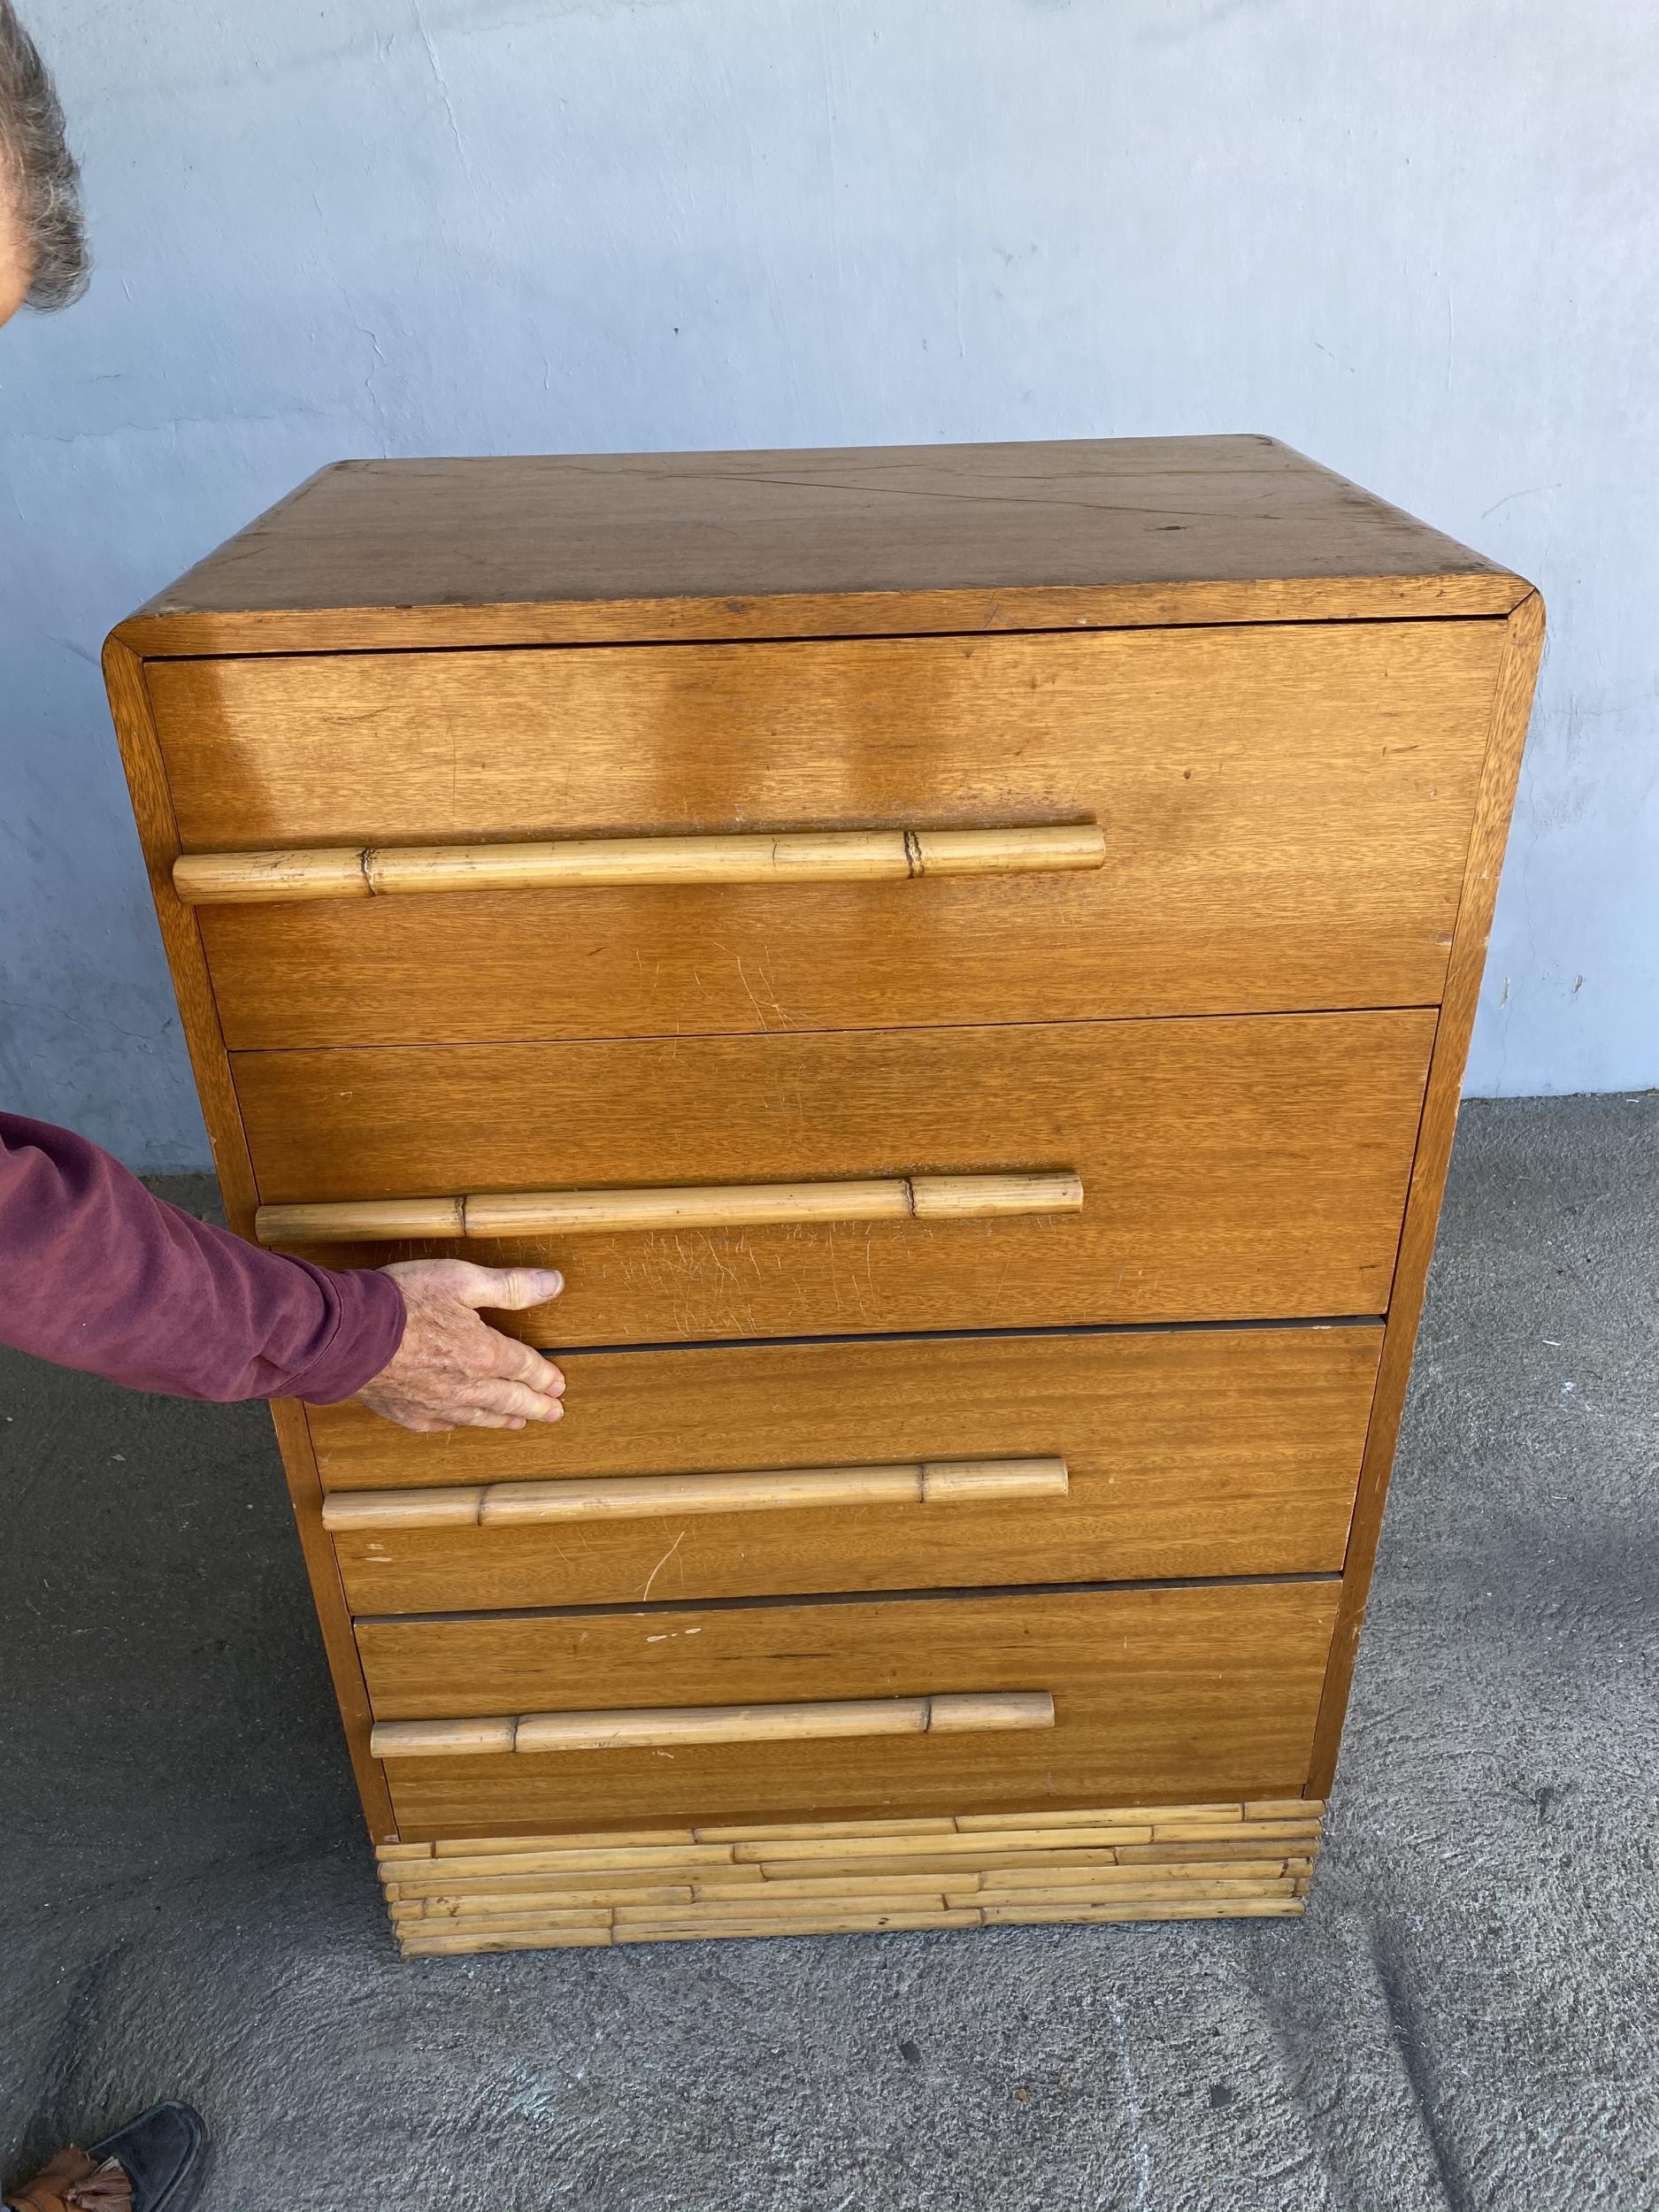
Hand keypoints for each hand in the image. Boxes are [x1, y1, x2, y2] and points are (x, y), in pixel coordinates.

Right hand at [354, 1259, 565, 1432]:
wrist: (345, 1335)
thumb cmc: (401, 1302)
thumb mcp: (462, 1279)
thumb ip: (510, 1286)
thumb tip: (554, 1284)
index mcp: (483, 1354)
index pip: (524, 1368)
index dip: (545, 1376)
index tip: (559, 1384)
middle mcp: (465, 1386)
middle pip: (509, 1400)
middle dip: (535, 1406)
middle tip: (553, 1413)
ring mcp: (435, 1403)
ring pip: (479, 1416)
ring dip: (503, 1418)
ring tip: (519, 1422)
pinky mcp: (406, 1411)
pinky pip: (442, 1423)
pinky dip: (459, 1423)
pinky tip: (461, 1422)